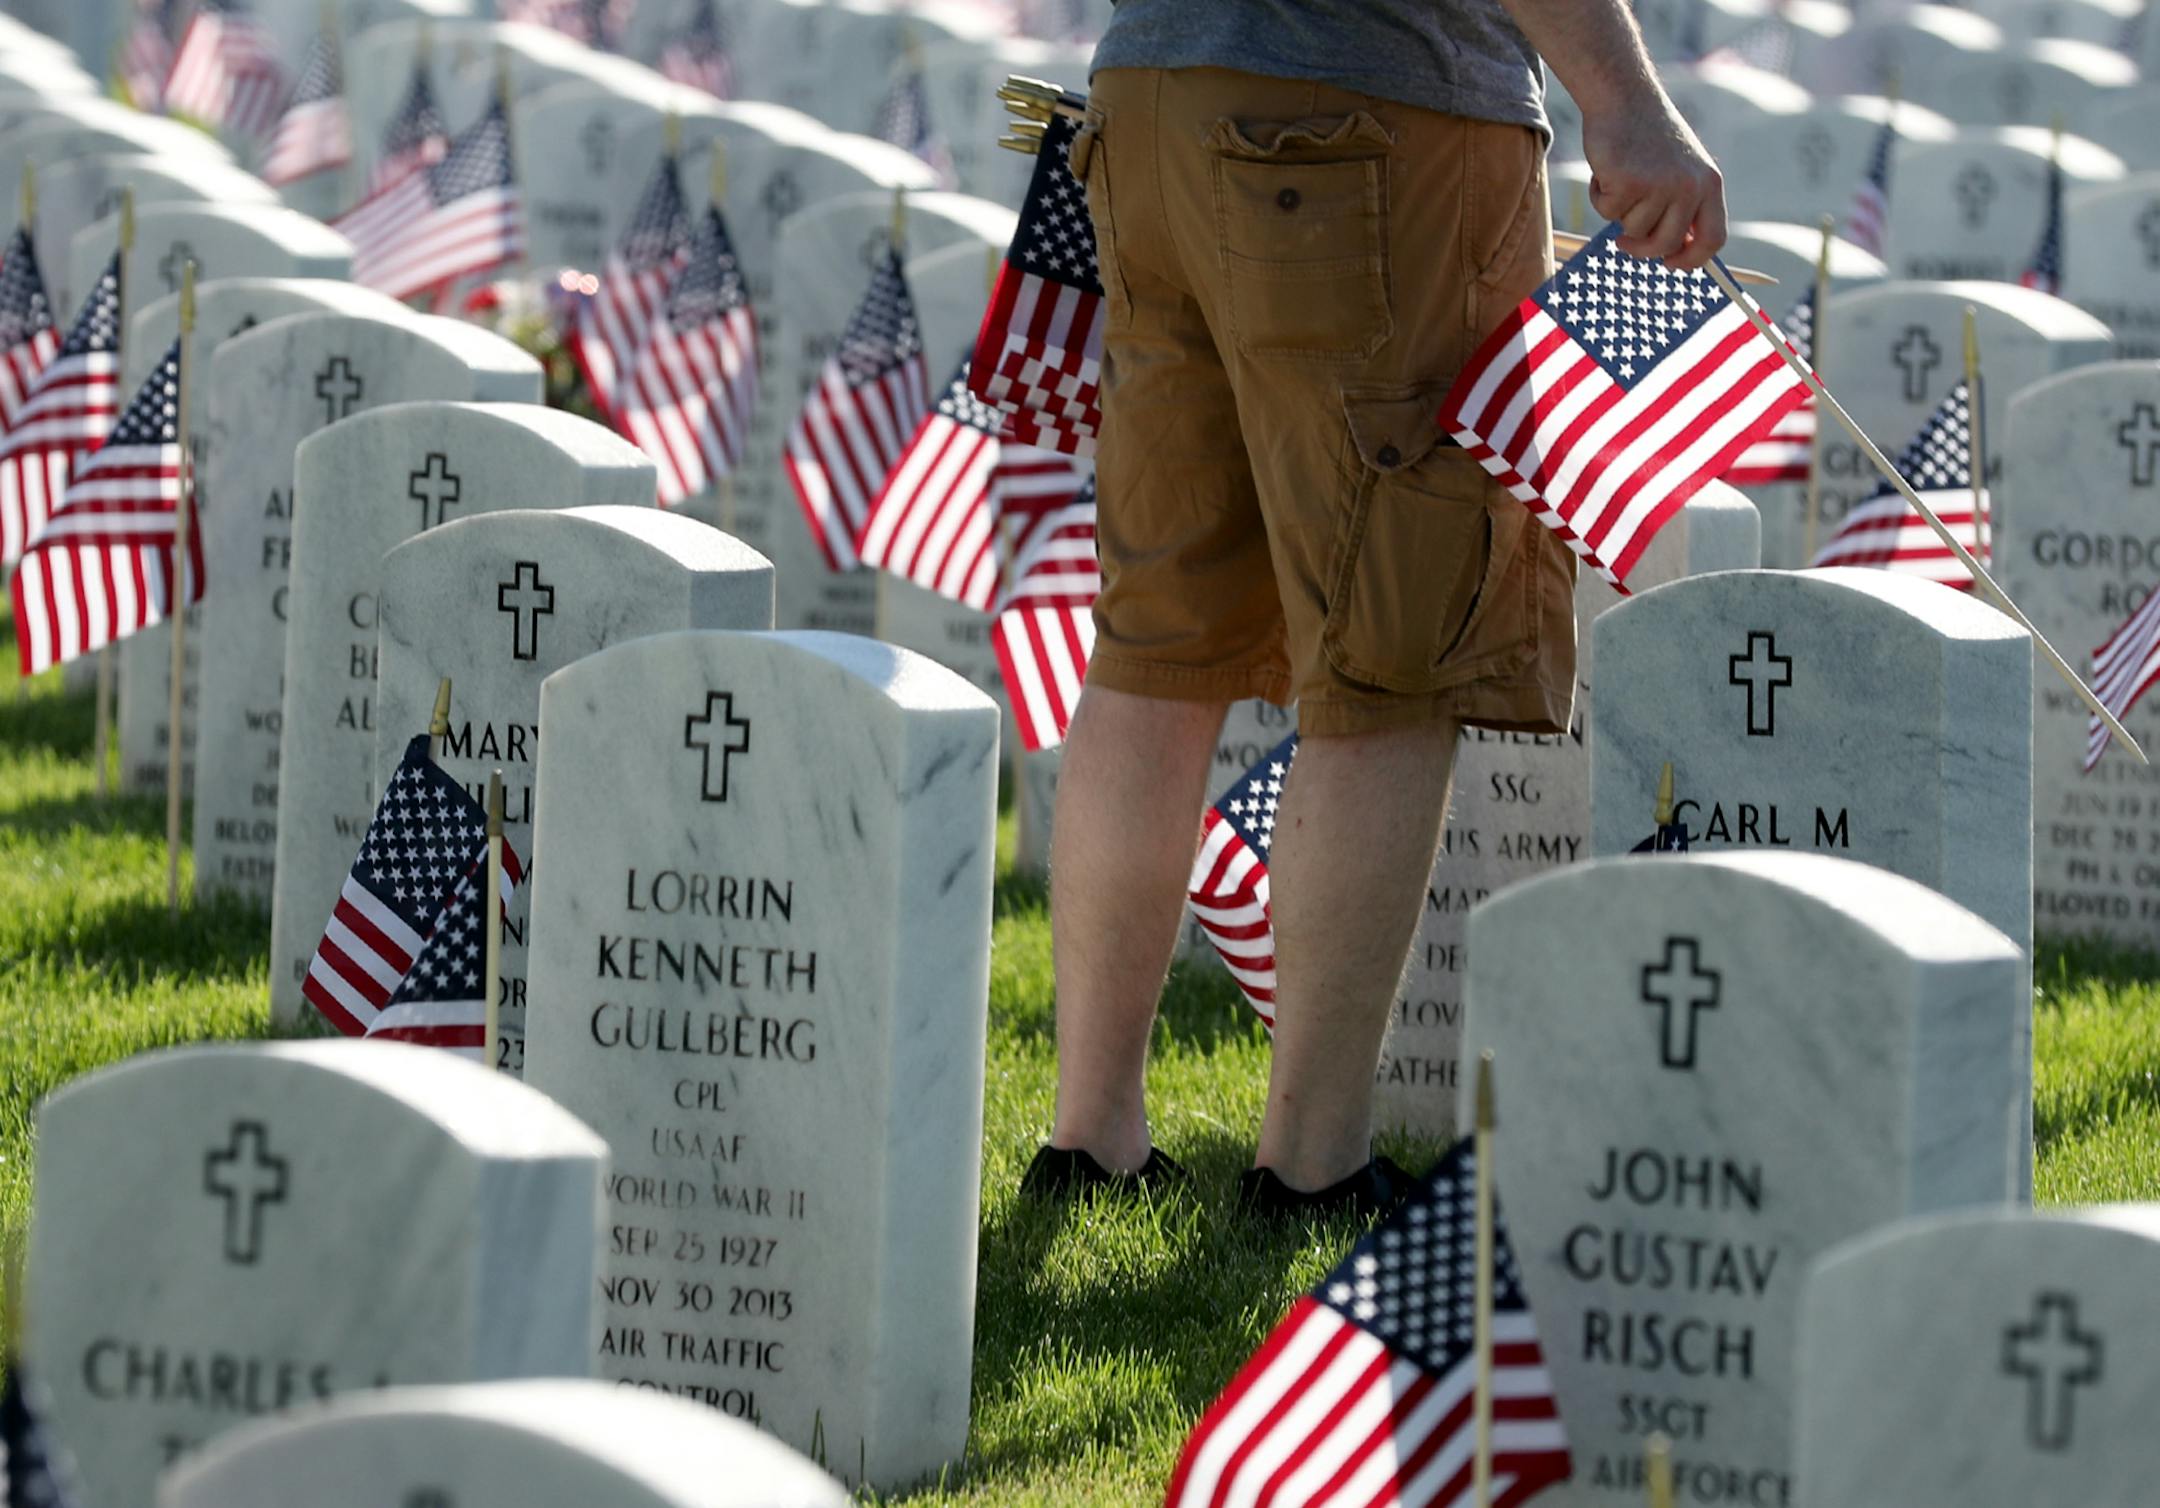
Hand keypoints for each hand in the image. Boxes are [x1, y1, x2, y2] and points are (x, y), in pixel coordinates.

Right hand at [1581, 99, 1727, 268]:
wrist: (1624, 97)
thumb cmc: (1649, 136)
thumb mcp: (1680, 170)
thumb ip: (1683, 206)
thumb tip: (1673, 251)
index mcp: (1709, 184)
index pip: (1713, 238)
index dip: (1692, 260)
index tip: (1671, 264)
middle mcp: (1689, 186)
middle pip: (1666, 244)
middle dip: (1641, 249)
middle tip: (1624, 242)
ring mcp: (1659, 185)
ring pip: (1633, 230)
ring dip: (1618, 212)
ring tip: (1620, 177)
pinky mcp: (1628, 182)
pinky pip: (1607, 212)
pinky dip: (1599, 195)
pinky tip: (1606, 169)